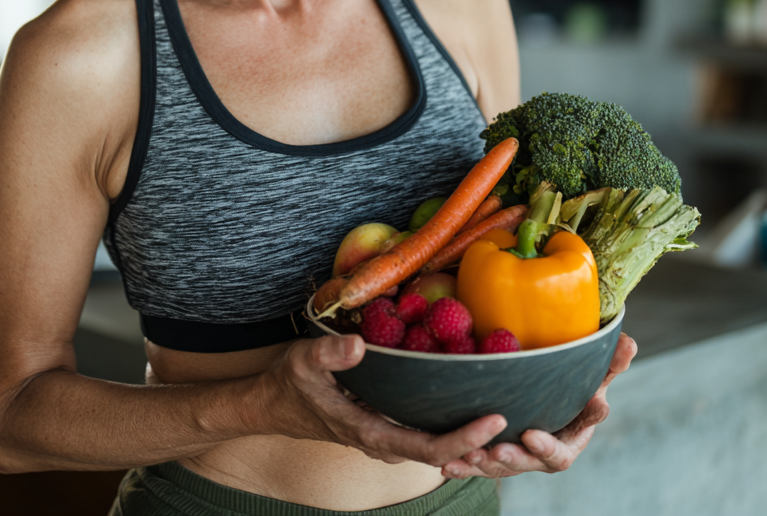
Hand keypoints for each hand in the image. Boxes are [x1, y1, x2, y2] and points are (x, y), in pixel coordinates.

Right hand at [260, 334, 505, 465]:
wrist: (272, 403)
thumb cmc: (288, 383)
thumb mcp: (302, 362)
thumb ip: (330, 355)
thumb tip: (360, 344)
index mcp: (370, 432)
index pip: (428, 447)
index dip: (464, 437)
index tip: (496, 419)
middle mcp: (385, 440)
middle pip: (444, 451)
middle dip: (482, 442)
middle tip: (523, 418)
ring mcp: (387, 434)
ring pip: (438, 443)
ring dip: (471, 436)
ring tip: (512, 412)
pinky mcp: (387, 423)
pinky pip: (426, 430)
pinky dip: (452, 423)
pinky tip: (472, 402)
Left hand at [441, 332, 637, 479]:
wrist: (539, 393)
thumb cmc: (571, 383)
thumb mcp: (590, 373)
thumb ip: (609, 363)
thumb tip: (629, 343)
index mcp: (569, 437)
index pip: (565, 448)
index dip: (553, 444)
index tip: (533, 435)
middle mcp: (543, 452)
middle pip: (532, 464)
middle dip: (517, 458)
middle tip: (502, 450)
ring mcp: (518, 455)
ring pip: (501, 467)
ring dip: (486, 464)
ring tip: (470, 456)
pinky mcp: (492, 453)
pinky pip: (477, 464)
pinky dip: (463, 466)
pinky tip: (448, 466)